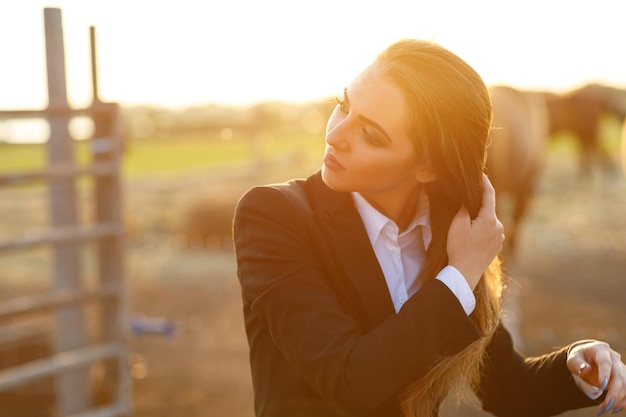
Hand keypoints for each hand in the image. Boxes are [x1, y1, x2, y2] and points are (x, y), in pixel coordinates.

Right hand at [447, 174, 503, 288]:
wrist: (464, 273)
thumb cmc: (459, 248)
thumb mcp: (457, 224)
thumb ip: (464, 208)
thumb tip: (468, 199)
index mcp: (490, 219)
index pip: (489, 195)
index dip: (484, 183)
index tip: (481, 174)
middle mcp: (499, 227)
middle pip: (488, 210)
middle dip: (477, 207)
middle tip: (463, 209)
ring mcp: (500, 238)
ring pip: (489, 222)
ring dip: (479, 221)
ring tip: (465, 229)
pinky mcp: (497, 247)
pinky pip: (490, 233)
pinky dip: (482, 231)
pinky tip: (471, 239)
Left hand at [567, 340, 625, 414]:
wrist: (587, 356)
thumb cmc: (579, 358)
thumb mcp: (573, 359)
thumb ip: (577, 364)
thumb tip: (586, 371)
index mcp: (600, 350)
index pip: (605, 362)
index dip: (605, 373)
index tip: (602, 386)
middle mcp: (614, 358)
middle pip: (619, 375)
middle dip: (614, 392)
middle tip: (606, 405)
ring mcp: (620, 368)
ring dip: (619, 398)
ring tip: (607, 408)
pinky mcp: (623, 377)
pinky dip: (624, 400)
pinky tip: (616, 408)